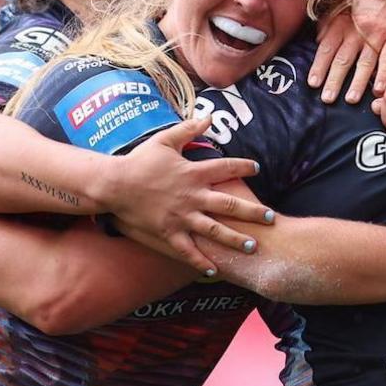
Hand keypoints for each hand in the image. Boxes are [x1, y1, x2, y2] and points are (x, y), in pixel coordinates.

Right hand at [104, 116, 273, 274]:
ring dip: (235, 239)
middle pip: (229, 204)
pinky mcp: (168, 233)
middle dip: (252, 212)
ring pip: (214, 231)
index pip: (225, 168)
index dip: (243, 167)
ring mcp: (181, 217)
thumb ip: (188, 128)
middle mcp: (192, 196)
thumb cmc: (139, 161)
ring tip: (253, 246)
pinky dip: (201, 261)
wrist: (114, 184)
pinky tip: (215, 270)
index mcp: (192, 173)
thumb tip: (209, 116)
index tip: (256, 168)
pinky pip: (188, 251)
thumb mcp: (164, 139)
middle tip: (271, 218)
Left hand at [309, 0, 385, 103]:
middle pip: (343, 59)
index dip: (319, 66)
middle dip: (335, 80)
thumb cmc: (368, 4)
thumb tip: (317, 40)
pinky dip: (384, 74)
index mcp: (342, 24)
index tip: (313, 83)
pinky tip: (379, 89)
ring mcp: (377, 36)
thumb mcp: (344, 7)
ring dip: (358, 82)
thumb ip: (329, 23)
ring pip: (365, 62)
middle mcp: (357, 31)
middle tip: (327, 98)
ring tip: (351, 99)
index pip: (327, 48)